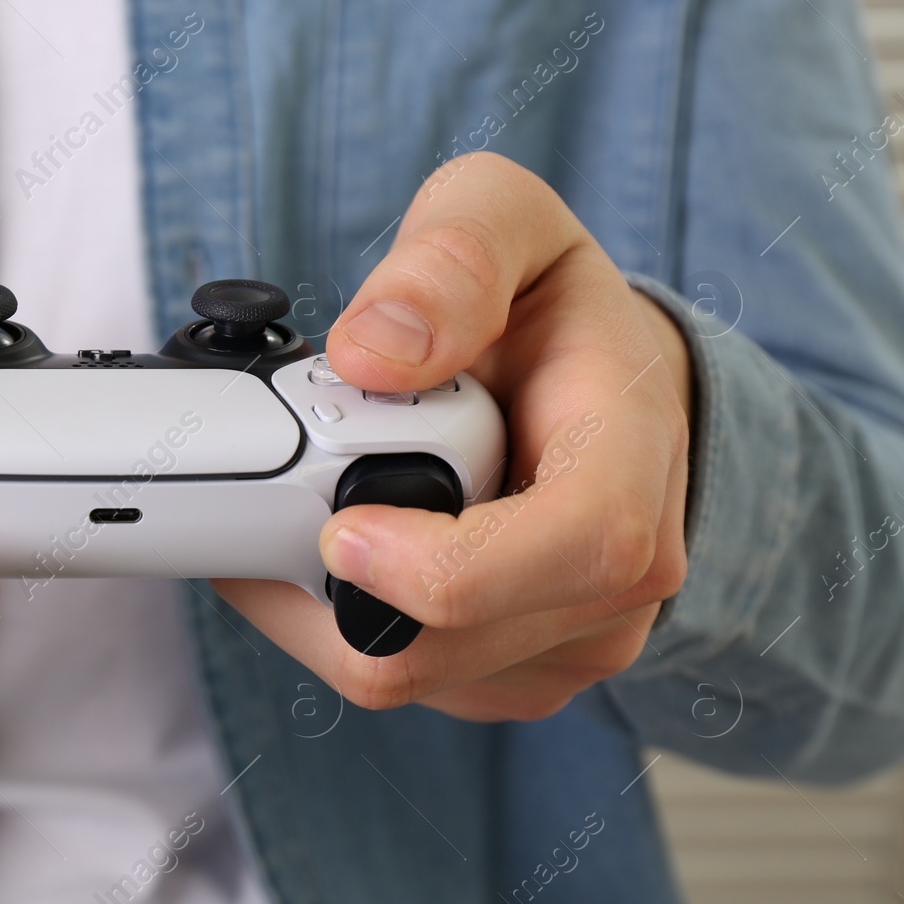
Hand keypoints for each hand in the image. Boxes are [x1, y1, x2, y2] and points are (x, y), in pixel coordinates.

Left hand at [214, 153, 691, 720]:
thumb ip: (449, 261)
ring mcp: (567, 643)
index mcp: (634, 459)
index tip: (338, 528)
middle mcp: (622, 579)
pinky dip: (328, 625)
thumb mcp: (504, 222)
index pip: (578, 549)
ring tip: (296, 506)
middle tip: (269, 494)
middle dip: (325, 580)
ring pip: (401, 674)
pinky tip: (323, 546)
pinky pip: (395, 680)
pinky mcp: (511, 676)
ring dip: (312, 604)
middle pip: (449, 641)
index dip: (445, 563)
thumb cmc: (551, 308)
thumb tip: (371, 354)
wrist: (604, 392)